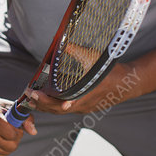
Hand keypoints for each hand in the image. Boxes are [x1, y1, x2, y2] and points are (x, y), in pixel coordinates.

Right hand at [0, 93, 36, 155]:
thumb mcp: (10, 107)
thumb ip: (25, 118)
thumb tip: (34, 132)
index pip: (12, 135)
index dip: (18, 131)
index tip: (16, 125)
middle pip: (10, 147)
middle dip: (16, 140)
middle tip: (13, 131)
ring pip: (5, 153)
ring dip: (9, 145)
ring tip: (5, 134)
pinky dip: (2, 149)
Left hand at [23, 62, 141, 115]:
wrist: (128, 83)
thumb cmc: (111, 71)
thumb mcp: (94, 59)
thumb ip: (78, 52)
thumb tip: (64, 43)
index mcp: (83, 96)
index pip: (59, 104)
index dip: (45, 100)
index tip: (33, 93)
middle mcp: (82, 106)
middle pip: (56, 110)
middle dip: (40, 104)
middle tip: (27, 95)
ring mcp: (84, 108)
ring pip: (60, 111)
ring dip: (46, 106)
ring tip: (32, 99)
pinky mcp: (85, 107)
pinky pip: (66, 109)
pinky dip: (55, 106)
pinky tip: (46, 100)